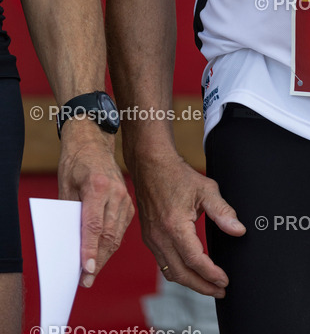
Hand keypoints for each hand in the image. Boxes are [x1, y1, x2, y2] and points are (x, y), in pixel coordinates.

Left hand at [58, 121, 133, 287]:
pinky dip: (111, 244)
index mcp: (98, 186)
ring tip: (92, 272)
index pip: (94, 226)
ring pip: (117, 234)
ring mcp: (125, 197)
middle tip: (86, 280)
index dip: (89, 250)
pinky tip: (102, 254)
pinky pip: (121, 228)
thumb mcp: (66, 186)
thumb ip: (70, 214)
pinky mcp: (129, 202)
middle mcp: (116, 192)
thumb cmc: (76, 163)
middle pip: (108, 234)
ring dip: (105, 255)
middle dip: (97, 260)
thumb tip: (72, 244)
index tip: (86, 270)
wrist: (93, 143)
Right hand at [131, 150, 244, 297]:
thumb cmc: (178, 175)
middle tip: (220, 290)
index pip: (194, 261)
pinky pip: (163, 264)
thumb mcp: (206, 189)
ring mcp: (152, 239)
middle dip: (202, 286)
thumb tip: (239, 230)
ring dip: (190, 282)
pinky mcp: (149, 238)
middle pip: (181, 274)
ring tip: (208, 285)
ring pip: (170, 273)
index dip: (211, 274)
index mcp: (174, 226)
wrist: (151, 166)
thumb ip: (223, 211)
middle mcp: (160, 237)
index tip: (224, 280)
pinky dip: (178, 272)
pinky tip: (190, 271)